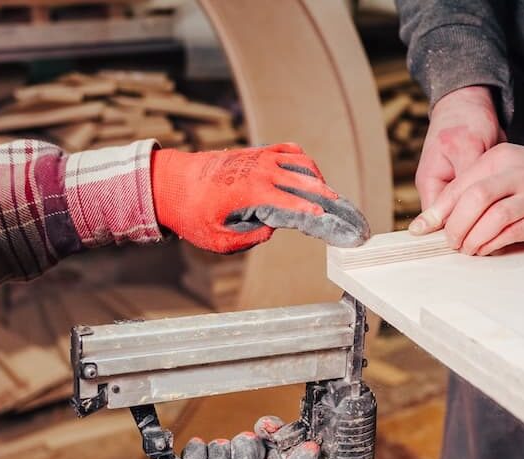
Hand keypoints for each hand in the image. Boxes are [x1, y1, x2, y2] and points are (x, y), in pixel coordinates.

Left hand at [151, 143, 368, 253]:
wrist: (171, 182)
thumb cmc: (192, 214)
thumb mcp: (218, 240)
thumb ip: (249, 238)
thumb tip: (272, 229)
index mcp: (253, 193)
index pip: (296, 205)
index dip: (320, 216)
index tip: (339, 226)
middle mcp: (262, 171)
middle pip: (309, 184)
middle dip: (334, 202)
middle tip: (352, 219)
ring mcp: (261, 159)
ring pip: (305, 166)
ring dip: (322, 184)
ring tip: (334, 203)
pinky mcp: (258, 153)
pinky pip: (292, 153)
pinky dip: (306, 165)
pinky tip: (312, 179)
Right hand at [410, 86, 504, 232]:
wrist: (471, 103)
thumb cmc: (464, 120)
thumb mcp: (468, 147)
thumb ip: (467, 178)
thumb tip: (471, 207)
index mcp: (431, 183)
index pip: (438, 221)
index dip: (458, 232)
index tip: (480, 240)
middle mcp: (441, 191)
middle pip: (453, 223)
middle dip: (474, 230)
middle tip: (498, 237)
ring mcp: (457, 190)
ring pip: (470, 216)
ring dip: (486, 221)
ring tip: (506, 228)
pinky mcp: (473, 187)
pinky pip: (482, 206)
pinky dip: (494, 209)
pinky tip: (510, 214)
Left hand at [421, 144, 523, 253]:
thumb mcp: (503, 171)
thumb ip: (473, 189)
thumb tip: (438, 218)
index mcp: (498, 159)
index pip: (459, 186)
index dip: (437, 211)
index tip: (421, 229)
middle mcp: (514, 173)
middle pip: (473, 199)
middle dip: (455, 226)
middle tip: (451, 242)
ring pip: (492, 217)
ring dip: (473, 238)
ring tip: (467, 248)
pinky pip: (510, 233)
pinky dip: (492, 244)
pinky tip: (485, 249)